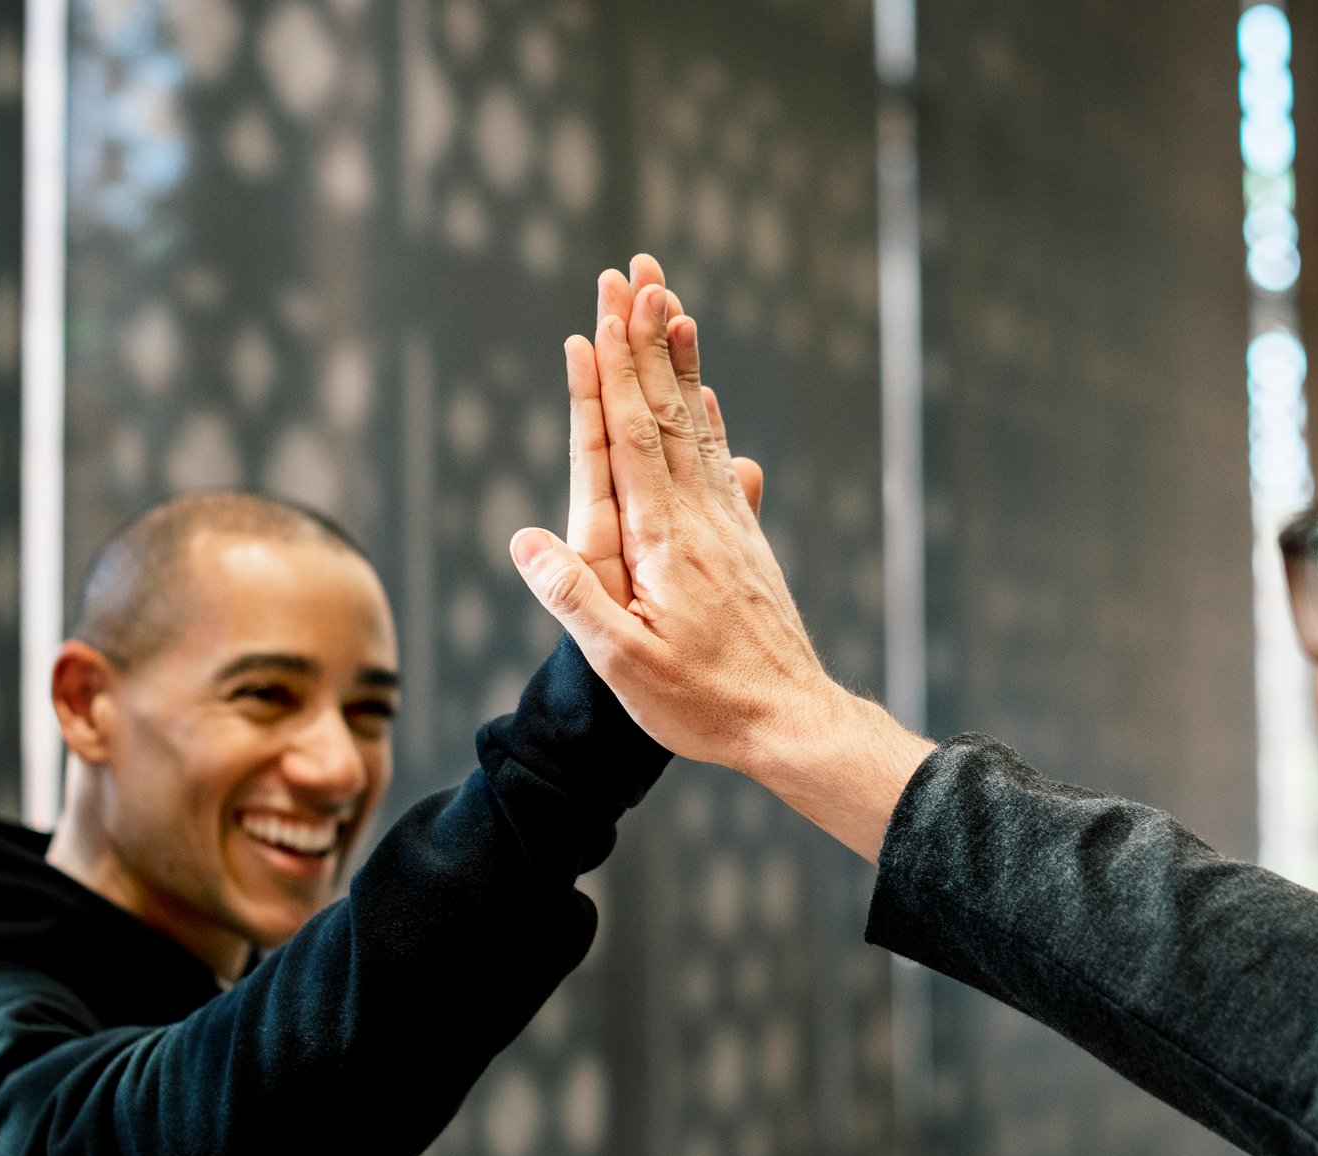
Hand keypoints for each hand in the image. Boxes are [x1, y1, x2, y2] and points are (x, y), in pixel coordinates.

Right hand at [513, 262, 933, 860]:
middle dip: (645, 339)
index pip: (630, 435)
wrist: (793, 723)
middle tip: (637, 270)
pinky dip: (711, 421)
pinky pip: (724, 465)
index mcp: (663, 539)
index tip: (603, 309)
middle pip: (666, 410)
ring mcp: (729, 525)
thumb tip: (524, 539)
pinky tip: (710, 398)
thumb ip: (576, 599)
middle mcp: (699, 517)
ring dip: (680, 364)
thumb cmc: (704, 703)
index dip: (613, 371)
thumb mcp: (625, 664)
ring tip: (673, 304)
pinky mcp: (747, 544)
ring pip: (699, 426)